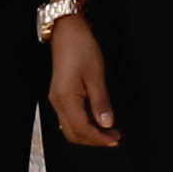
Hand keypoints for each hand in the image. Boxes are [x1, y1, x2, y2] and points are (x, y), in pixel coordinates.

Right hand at [47, 10, 117, 148]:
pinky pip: (69, 118)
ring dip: (88, 134)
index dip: (99, 139)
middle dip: (94, 140)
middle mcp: (57, 102)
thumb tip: (106, 124)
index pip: (82, 129)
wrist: (67, 31)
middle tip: (114, 138)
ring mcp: (56, 99)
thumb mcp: (96, 75)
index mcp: (65, 99)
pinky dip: (83, 124)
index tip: (115, 139)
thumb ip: (100, 103)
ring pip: (70, 128)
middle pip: (73, 134)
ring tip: (108, 131)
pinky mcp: (59, 95)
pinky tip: (95, 121)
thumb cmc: (81, 48)